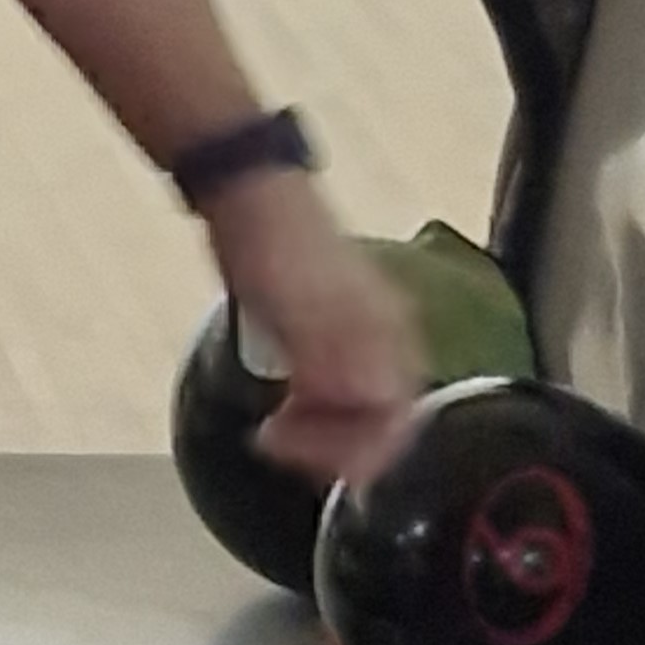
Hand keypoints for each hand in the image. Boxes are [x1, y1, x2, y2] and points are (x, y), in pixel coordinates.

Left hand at [208, 171, 423, 492]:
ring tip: (276, 430)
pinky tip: (284, 408)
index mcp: (389, 336)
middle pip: (384, 423)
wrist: (250, 196)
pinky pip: (341, 392)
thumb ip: (334, 359)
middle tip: (278, 442)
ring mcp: (362, 336)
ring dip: (322, 433)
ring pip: (362, 412)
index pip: (395, 422)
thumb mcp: (298, 308)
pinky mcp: (333, 333)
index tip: (292, 446)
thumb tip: (369, 404)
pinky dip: (314, 412)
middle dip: (333, 445)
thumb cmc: (273, 248)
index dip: (349, 448)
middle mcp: (387, 340)